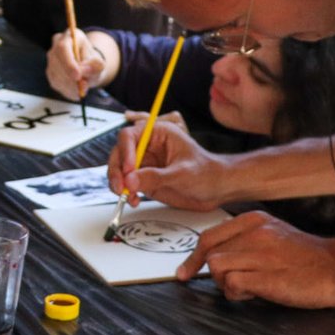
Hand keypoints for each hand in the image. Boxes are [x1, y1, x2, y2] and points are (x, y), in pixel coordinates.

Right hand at [47, 30, 106, 97]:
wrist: (88, 67)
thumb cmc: (93, 62)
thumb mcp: (99, 62)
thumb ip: (95, 65)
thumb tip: (83, 72)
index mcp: (70, 36)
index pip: (63, 48)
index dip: (68, 63)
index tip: (77, 76)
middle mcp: (56, 45)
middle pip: (57, 62)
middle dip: (70, 78)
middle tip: (84, 87)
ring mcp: (51, 59)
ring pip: (55, 75)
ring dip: (70, 86)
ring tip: (83, 89)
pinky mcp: (50, 72)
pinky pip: (56, 84)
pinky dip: (67, 90)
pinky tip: (77, 91)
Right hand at [106, 115, 229, 209]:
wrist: (218, 189)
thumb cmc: (207, 173)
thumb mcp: (183, 174)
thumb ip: (156, 176)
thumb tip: (130, 180)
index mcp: (158, 134)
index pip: (130, 136)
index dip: (125, 152)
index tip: (127, 169)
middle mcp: (148, 147)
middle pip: (119, 153)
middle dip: (117, 170)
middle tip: (121, 187)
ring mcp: (145, 164)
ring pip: (120, 169)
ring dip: (118, 183)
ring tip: (126, 195)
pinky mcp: (144, 179)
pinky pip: (127, 184)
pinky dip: (126, 193)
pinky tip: (134, 200)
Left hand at [174, 211, 334, 307]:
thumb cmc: (307, 257)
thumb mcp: (274, 235)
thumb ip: (246, 241)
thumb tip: (217, 257)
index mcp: (254, 221)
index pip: (209, 236)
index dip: (193, 257)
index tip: (186, 272)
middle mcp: (254, 233)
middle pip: (209, 253)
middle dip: (213, 273)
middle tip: (233, 284)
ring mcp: (260, 253)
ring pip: (216, 268)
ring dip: (226, 284)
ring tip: (249, 288)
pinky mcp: (266, 275)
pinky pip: (231, 283)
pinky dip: (237, 293)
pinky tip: (255, 293)